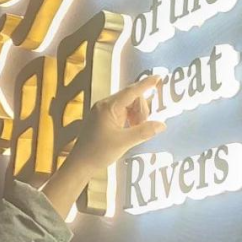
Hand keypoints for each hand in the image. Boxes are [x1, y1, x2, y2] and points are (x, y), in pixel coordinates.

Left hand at [41, 74, 166, 216]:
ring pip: (128, 105)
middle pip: (131, 98)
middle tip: (143, 127)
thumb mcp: (124, 143)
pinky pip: (122, 112)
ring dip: (136, 116)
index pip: (131, 91)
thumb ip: (144, 132)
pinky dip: (129, 119)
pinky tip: (130, 130)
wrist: (80, 164)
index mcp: (108, 107)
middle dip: (141, 110)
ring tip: (135, 130)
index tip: (158, 78)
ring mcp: (103, 111)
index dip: (146, 84)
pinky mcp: (103, 118)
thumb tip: (162, 125)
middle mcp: (105, 105)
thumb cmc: (98, 152)